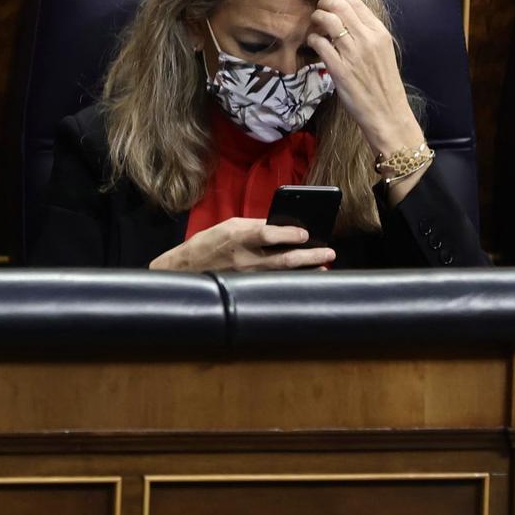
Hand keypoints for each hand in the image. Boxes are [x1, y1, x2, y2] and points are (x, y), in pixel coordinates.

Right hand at [149, 217, 334, 271]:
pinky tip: (305, 278)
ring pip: (284, 275)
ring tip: (323, 266)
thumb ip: (254, 226)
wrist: (185, 269)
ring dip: (306, 270)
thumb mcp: (228, 226)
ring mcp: (246, 277)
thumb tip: (281, 226)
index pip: (267, 234)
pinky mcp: (247, 288)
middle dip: (310, 256)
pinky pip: (275, 283)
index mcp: (237, 237)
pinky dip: (292, 280)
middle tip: (329, 252)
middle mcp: (244, 259)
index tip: (306, 234)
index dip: (289, 234)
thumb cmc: (207, 244)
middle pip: (283, 259)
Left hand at [306, 0, 424, 155]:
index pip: (356, 3)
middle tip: (318, 10)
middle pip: (340, 7)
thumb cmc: (383, 83)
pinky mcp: (339, 69)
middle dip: (324, 4)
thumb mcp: (382, 52)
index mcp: (380, 33)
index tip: (330, 4)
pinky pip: (320, 44)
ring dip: (316, 19)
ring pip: (328, 21)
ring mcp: (352, 53)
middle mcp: (367, 39)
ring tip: (314, 24)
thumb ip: (367, 34)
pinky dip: (312, 39)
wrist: (386, 111)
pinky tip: (312, 43)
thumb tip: (347, 20)